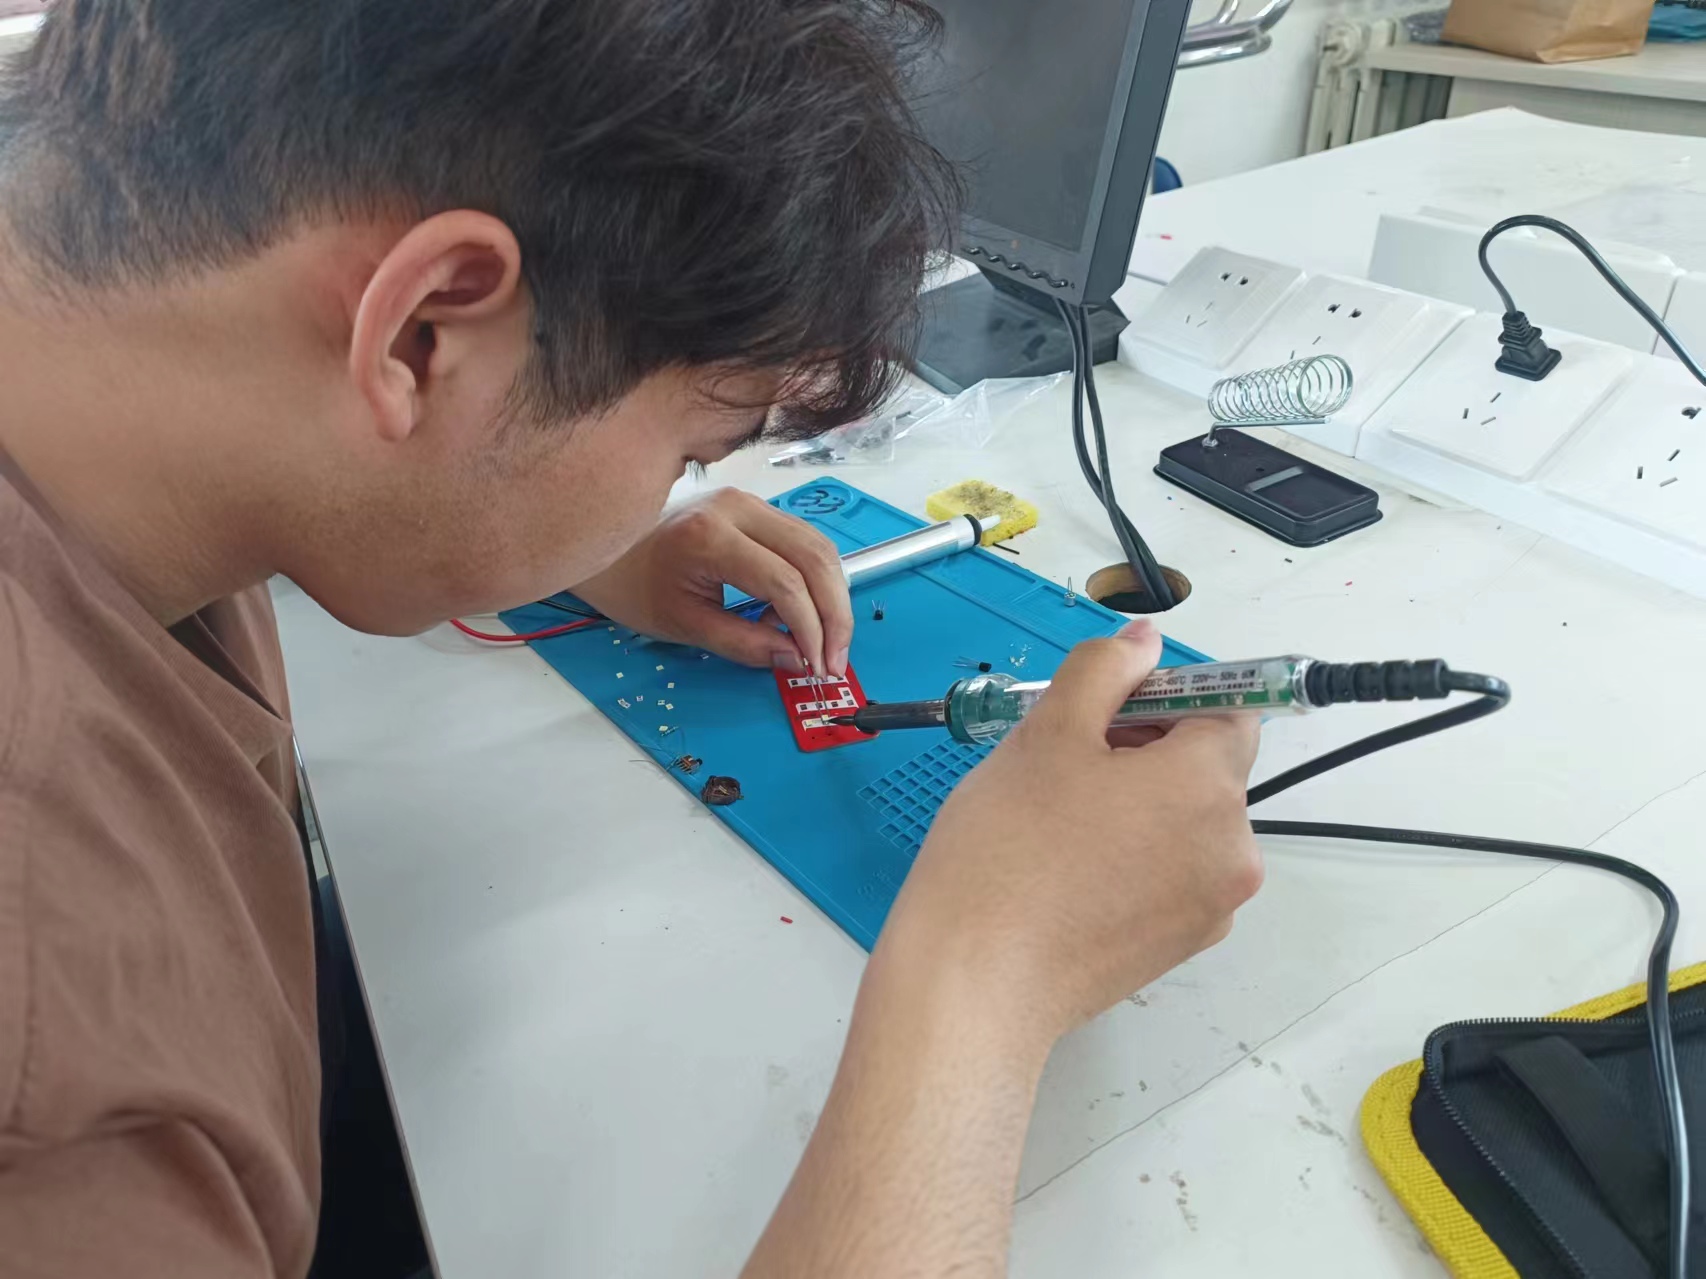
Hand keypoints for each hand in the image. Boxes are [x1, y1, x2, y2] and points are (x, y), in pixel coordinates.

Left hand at [572, 488, 852, 674]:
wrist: (608, 548)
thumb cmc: (634, 587)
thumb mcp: (684, 625)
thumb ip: (744, 644)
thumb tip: (796, 659)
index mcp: (711, 536)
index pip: (784, 581)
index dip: (810, 628)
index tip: (816, 667)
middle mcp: (738, 508)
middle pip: (815, 557)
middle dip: (834, 615)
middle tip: (835, 660)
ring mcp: (750, 502)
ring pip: (818, 546)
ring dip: (831, 597)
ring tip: (822, 642)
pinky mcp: (754, 507)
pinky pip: (803, 542)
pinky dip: (814, 581)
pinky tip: (800, 615)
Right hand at [883, 618, 1262, 1045]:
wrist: (975, 984)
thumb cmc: (1006, 851)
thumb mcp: (1046, 732)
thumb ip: (1104, 671)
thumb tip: (1145, 643)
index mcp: (1211, 788)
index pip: (1228, 711)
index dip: (1169, 697)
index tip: (1104, 710)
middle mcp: (1234, 851)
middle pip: (1208, 770)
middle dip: (1146, 750)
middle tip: (1063, 760)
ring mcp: (1210, 908)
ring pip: (1186, 824)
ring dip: (1137, 804)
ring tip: (1056, 819)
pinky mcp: (1179, 947)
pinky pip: (1170, 875)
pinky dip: (1133, 858)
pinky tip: (1065, 868)